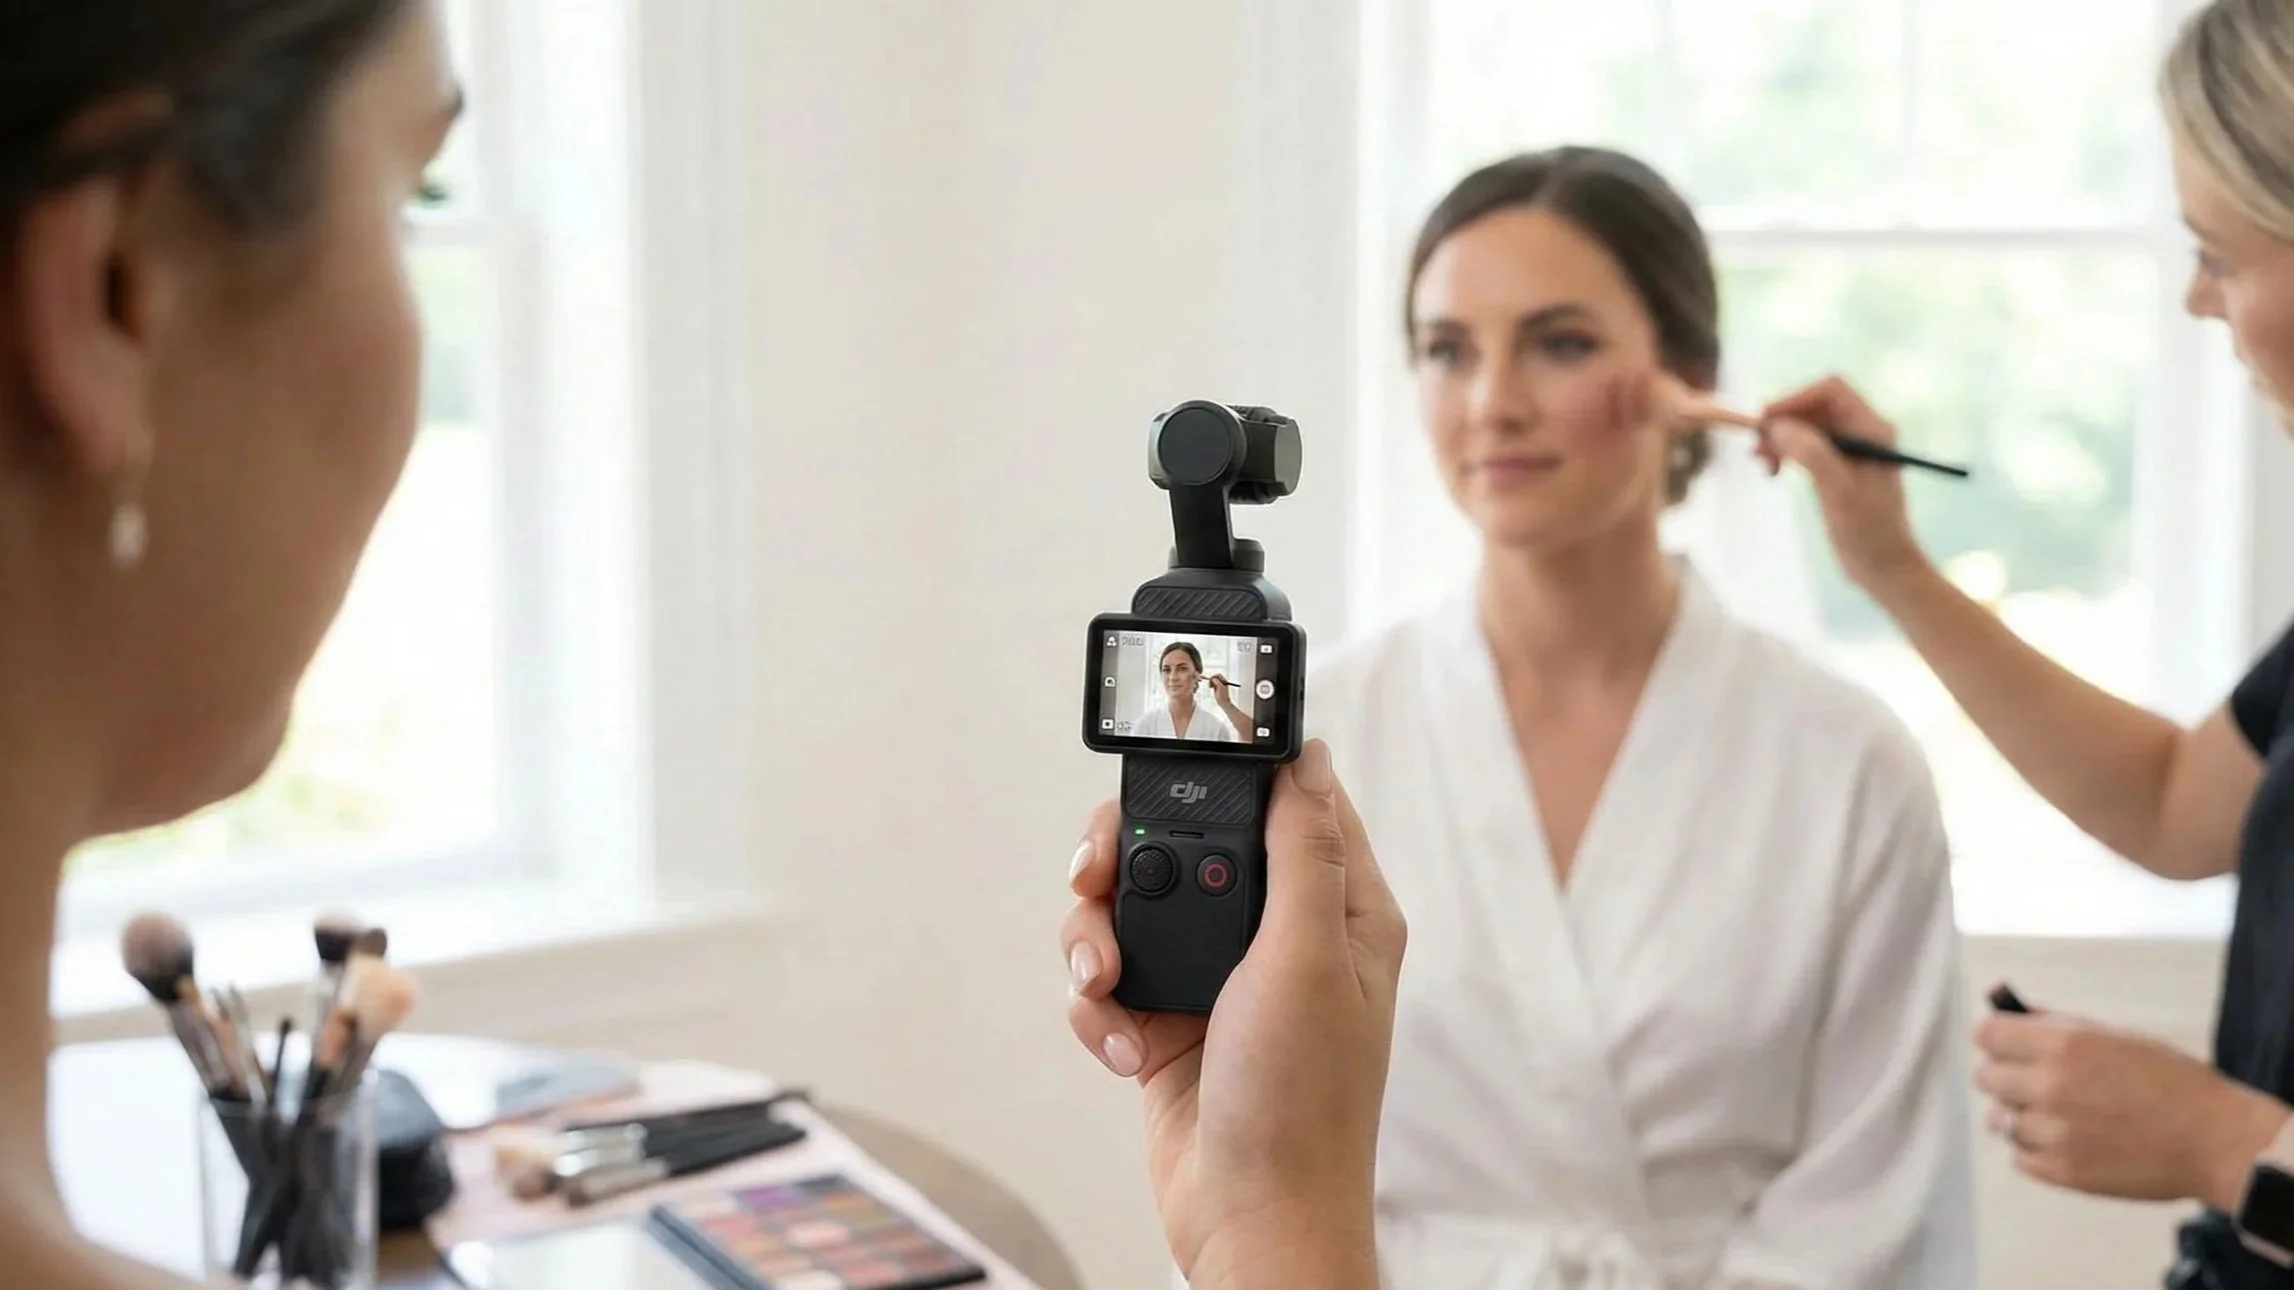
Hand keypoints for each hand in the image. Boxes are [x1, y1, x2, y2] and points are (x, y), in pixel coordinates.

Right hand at [1059, 740, 1403, 1287]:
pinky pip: (1108, 979)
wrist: (1250, 1221)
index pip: (1285, 801)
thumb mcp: (1308, 957)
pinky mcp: (1167, 1023)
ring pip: (1132, 907)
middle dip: (1127, 859)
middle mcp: (1277, 935)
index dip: (1228, 772)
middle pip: (1184, 842)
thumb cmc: (1301, 1103)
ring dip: (1097, 939)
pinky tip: (1119, 1047)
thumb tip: (1309, 756)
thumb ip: (1301, 850)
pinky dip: (1097, 1008)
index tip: (1169, 761)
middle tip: (1096, 876)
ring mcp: (1218, 979)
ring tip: (1103, 981)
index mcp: (1335, 909)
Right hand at [1205, 673, 1231, 698]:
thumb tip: (1213, 678)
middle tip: (1210, 684)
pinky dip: (1211, 684)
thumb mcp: (1220, 687)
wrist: (1223, 702)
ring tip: (1210, 686)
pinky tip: (1210, 687)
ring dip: (1210, 682)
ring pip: (1213, 680)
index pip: (1218, 675)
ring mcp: (1219, 685)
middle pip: (1215, 677)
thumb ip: (1217, 681)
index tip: (1211, 680)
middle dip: (1212, 679)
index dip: (1214, 676)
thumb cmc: (1223, 695)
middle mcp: (1221, 682)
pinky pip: (1212, 684)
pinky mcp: (1216, 688)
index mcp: (1224, 681)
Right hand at [1757, 375, 1930, 593]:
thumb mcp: (1838, 491)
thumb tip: (1777, 427)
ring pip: (1807, 426)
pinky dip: (1787, 453)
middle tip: (1757, 450)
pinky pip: (1807, 446)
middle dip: (1783, 421)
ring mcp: (1851, 450)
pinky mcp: (1839, 468)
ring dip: (1781, 439)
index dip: (1796, 399)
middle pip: (1815, 406)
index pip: (1830, 390)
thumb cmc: (1867, 532)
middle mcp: (1864, 432)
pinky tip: (1773, 471)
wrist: (1884, 567)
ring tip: (1762, 463)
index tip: (1767, 423)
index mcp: (1872, 429)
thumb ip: (1811, 453)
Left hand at [1975, 1010, 2288, 1208]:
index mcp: (2064, 1045)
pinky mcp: (2062, 1172)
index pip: (1987, 1034)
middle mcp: (2050, 1086)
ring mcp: (2054, 1132)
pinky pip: (2019, 1157)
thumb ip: (2056, 1025)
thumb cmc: (2171, 1080)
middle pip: (1986, 1078)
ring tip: (2062, 1117)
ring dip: (2023, 1117)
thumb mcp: (2115, 1037)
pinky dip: (2036, 1150)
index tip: (2009, 1047)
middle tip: (2038, 1083)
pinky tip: (2067, 1142)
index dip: (1996, 1039)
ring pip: (2001, 1121)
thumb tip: (2003, 1007)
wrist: (2215, 1141)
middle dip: (2007, 1077)